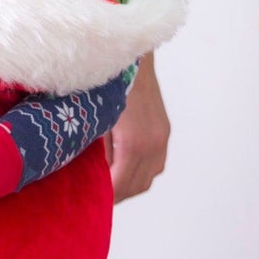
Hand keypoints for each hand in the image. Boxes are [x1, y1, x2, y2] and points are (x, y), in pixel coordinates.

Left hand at [106, 54, 169, 202]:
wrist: (132, 58)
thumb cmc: (106, 86)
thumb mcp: (95, 121)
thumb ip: (97, 150)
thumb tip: (94, 173)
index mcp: (133, 144)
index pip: (121, 184)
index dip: (108, 196)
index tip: (94, 200)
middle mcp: (153, 145)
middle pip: (137, 186)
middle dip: (119, 195)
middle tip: (100, 196)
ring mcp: (162, 138)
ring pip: (150, 177)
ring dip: (131, 185)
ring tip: (112, 184)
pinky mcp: (164, 132)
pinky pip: (157, 164)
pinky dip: (143, 172)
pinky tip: (127, 168)